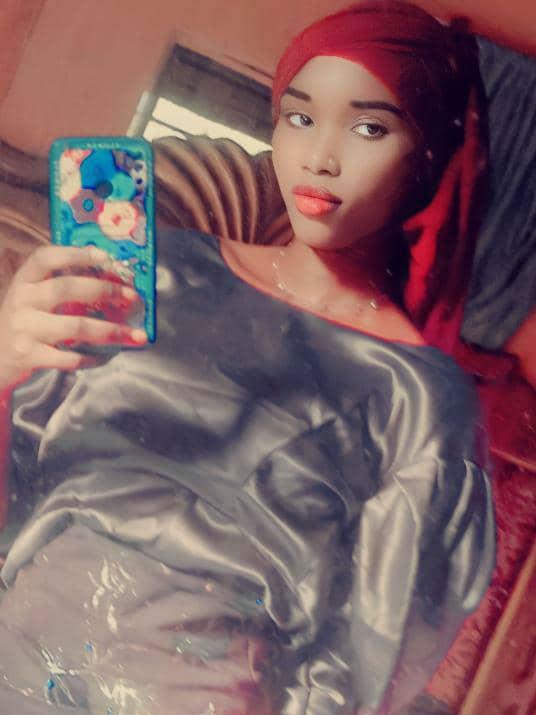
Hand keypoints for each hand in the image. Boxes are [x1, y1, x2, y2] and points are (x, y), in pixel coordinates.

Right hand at [0, 244, 146, 389]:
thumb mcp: (33, 299)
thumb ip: (60, 287)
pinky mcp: (28, 355)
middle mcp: (21, 300)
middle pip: (67, 288)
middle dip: (105, 290)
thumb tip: (112, 282)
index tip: (105, 256)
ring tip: (136, 335)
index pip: (45, 258)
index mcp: (24, 281)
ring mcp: (23, 328)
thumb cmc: (25, 324)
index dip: (75, 253)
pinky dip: (92, 358)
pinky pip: (68, 357)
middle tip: (133, 297)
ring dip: (111, 331)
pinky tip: (106, 356)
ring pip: (75, 326)